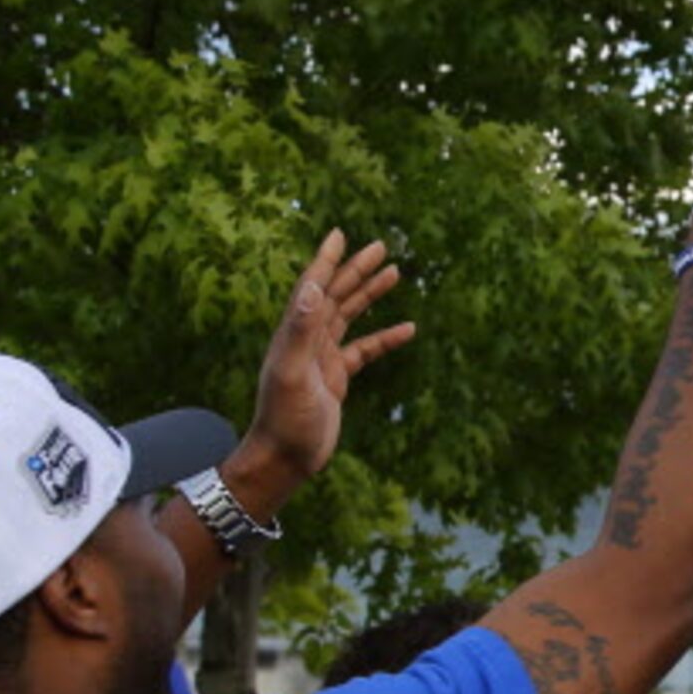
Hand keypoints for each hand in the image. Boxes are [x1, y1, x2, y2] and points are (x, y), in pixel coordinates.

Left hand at [246, 230, 414, 484]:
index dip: (326, 260)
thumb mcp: (292, 373)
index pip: (312, 287)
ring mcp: (322, 358)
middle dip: (356, 269)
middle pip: (334, 294)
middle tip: (380, 247)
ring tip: (394, 273)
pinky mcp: (336, 378)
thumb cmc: (285, 419)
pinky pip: (364, 350)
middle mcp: (307, 339)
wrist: (285, 458)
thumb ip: (300, 331)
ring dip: (369, 294)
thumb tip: (312, 287)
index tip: (340, 234)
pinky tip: (408, 329)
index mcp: (294, 333)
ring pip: (349, 316)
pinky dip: (385, 338)